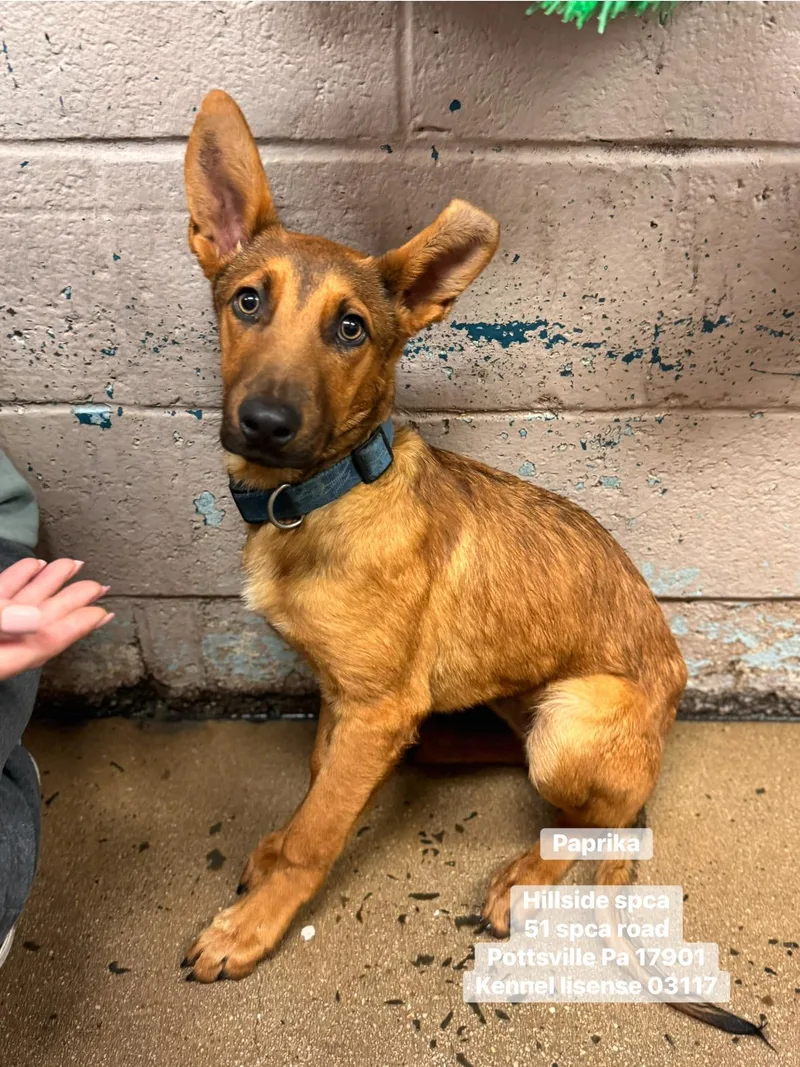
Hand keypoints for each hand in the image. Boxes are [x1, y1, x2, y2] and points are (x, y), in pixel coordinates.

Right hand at [0, 558, 111, 679]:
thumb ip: (3, 625)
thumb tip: (35, 617)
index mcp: (3, 656)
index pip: (48, 641)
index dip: (78, 627)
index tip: (102, 614)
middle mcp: (1, 640)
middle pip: (42, 619)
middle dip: (72, 601)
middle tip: (98, 587)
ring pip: (24, 600)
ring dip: (50, 580)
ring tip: (73, 565)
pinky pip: (2, 590)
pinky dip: (20, 576)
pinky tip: (36, 564)